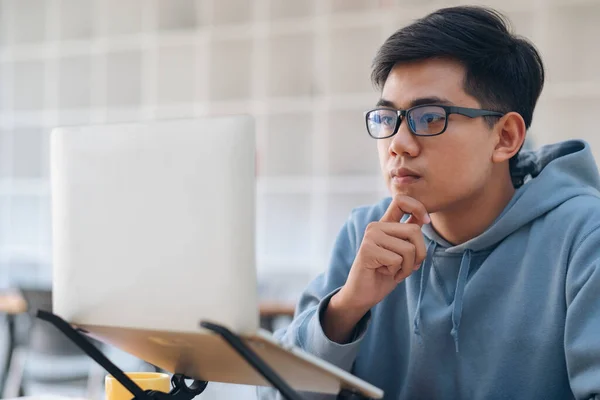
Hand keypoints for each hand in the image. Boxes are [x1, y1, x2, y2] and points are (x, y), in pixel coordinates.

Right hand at [323, 195, 428, 342]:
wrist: (363, 295)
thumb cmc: (384, 274)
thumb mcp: (402, 253)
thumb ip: (410, 237)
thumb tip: (425, 220)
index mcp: (385, 224)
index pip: (401, 201)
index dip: (418, 207)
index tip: (426, 221)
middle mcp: (376, 226)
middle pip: (414, 231)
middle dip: (420, 254)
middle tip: (409, 266)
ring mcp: (370, 237)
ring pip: (408, 249)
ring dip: (407, 267)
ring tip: (394, 271)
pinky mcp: (367, 250)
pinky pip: (397, 260)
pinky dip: (397, 272)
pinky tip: (384, 273)